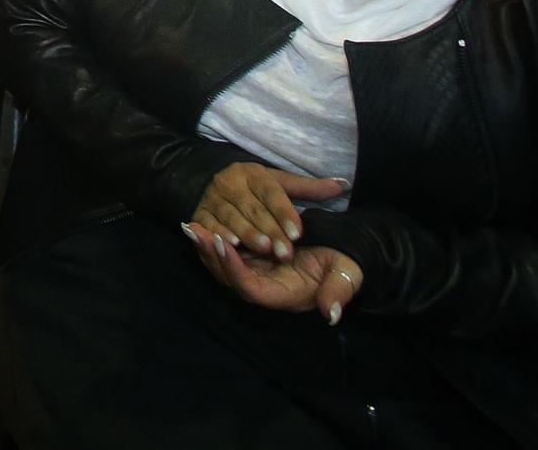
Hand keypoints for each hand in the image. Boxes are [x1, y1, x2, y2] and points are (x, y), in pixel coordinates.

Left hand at [184, 224, 364, 324]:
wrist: (343, 253)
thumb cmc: (345, 263)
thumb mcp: (346, 275)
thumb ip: (338, 292)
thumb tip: (331, 314)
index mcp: (284, 294)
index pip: (251, 289)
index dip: (235, 269)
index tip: (224, 243)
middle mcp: (265, 288)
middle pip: (229, 278)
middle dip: (211, 256)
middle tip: (196, 231)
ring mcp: (257, 274)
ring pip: (223, 267)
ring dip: (206, 248)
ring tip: (190, 226)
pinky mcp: (253, 261)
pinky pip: (226, 254)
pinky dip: (212, 241)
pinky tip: (197, 224)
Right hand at [192, 161, 348, 260]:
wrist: (209, 179)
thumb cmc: (253, 187)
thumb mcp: (280, 183)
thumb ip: (310, 189)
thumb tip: (344, 185)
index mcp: (253, 173)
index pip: (271, 192)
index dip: (284, 212)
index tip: (298, 232)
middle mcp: (231, 183)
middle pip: (253, 208)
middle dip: (270, 230)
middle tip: (286, 252)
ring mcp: (212, 198)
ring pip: (232, 217)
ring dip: (247, 234)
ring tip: (264, 250)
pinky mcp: (199, 212)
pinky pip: (210, 225)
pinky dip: (220, 235)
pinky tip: (232, 247)